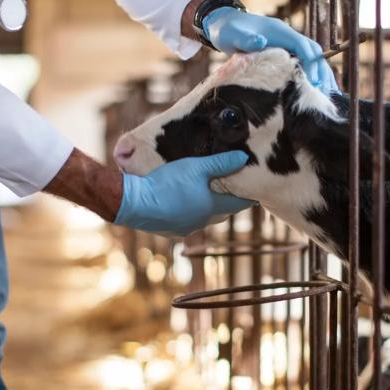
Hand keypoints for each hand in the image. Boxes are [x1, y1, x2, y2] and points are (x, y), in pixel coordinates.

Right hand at [114, 151, 253, 236]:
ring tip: (208, 195)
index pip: (239, 204)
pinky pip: (187, 222)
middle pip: (223, 212)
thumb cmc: (167, 183)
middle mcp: (203, 221)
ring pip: (205, 218)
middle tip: (232, 190)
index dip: (247, 197)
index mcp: (212, 207)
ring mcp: (187, 228)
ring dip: (208, 208)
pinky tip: (183, 203)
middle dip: (228, 202)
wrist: (135, 203)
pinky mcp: (171, 231)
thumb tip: (243, 158)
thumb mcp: (196, 167)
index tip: (254, 192)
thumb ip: (221, 163)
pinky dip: (189, 213)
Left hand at [203, 7, 338, 92]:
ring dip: (320, 75)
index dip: (311, 63)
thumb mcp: (233, 34)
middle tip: (326, 93)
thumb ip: (246, 39)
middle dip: (322, 71)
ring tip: (327, 95)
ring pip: (311, 59)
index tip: (314, 81)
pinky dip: (311, 76)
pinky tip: (314, 91)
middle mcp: (287, 37)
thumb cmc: (228, 30)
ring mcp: (287, 45)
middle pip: (313, 53)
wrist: (223, 24)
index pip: (303, 46)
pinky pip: (302, 64)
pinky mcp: (283, 53)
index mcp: (280, 32)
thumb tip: (260, 41)